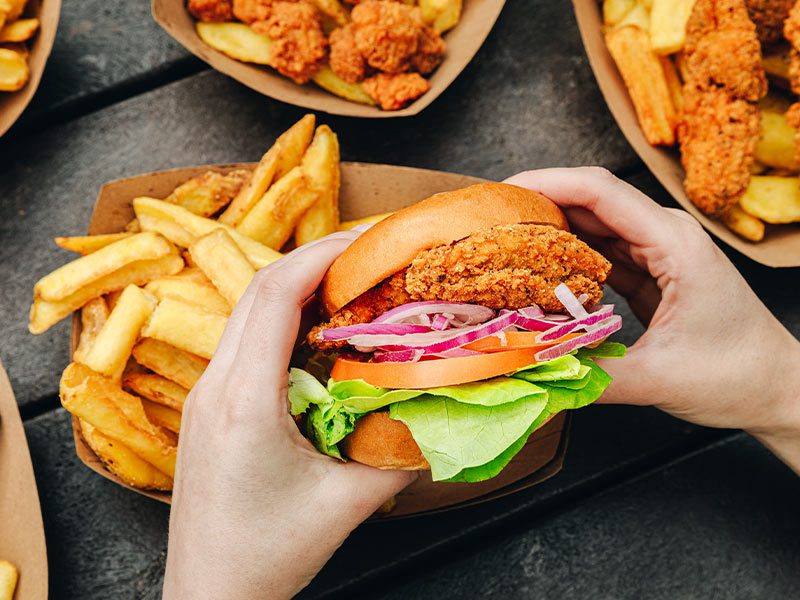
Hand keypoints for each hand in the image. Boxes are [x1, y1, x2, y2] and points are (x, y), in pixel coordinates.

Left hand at [162, 231, 415, 599]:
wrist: (209, 595)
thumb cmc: (267, 555)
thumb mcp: (348, 504)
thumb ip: (401, 453)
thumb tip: (440, 409)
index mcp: (245, 401)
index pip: (276, 295)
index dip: (323, 255)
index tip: (369, 241)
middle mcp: (216, 386)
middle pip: (259, 291)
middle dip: (316, 261)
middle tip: (370, 256)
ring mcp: (206, 396)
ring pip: (249, 313)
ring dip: (299, 289)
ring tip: (351, 286)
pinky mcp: (210, 409)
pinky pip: (246, 342)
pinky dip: (285, 322)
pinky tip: (320, 334)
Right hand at [505, 168, 799, 468]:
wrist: (777, 388)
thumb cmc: (736, 376)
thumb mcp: (659, 380)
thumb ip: (592, 374)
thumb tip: (530, 370)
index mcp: (673, 243)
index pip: (600, 191)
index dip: (546, 182)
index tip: (501, 193)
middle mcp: (664, 236)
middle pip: (590, 200)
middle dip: (536, 205)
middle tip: (488, 224)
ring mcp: (658, 253)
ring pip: (592, 226)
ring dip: (548, 232)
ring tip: (502, 245)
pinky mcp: (651, 274)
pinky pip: (600, 255)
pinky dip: (566, 260)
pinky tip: (537, 273)